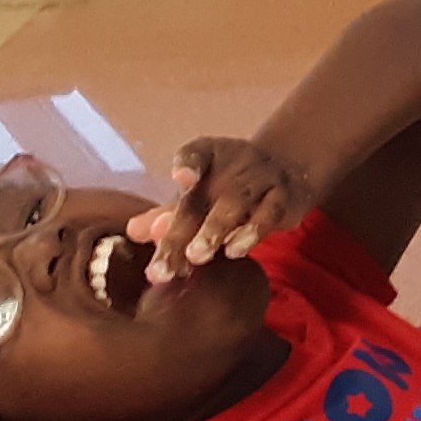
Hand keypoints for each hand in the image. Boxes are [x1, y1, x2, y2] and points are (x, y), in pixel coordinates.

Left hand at [128, 136, 311, 282]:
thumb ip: (167, 213)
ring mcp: (260, 178)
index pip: (195, 153)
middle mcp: (234, 164)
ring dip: (214, 231)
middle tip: (162, 267)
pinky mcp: (283, 197)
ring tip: (196, 257)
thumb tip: (133, 231)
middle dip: (179, 232)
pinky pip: (268, 214)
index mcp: (208, 155)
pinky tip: (235, 251)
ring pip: (235, 204)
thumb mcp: (199, 193)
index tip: (181, 178)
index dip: (188, 164)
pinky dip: (252, 231)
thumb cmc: (230, 186)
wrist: (288, 173)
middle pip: (203, 198)